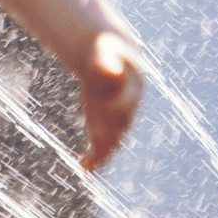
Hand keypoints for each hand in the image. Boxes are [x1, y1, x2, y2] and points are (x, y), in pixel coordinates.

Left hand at [77, 30, 144, 171]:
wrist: (109, 57)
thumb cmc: (105, 52)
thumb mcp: (105, 50)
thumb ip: (106, 61)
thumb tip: (110, 71)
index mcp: (132, 86)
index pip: (128, 99)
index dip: (119, 105)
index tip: (107, 111)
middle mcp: (129, 105)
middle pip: (123, 122)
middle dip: (111, 133)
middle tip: (97, 141)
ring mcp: (118, 117)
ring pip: (115, 138)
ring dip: (104, 151)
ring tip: (90, 164)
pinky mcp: (106, 124)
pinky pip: (103, 145)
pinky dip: (95, 158)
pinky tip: (85, 167)